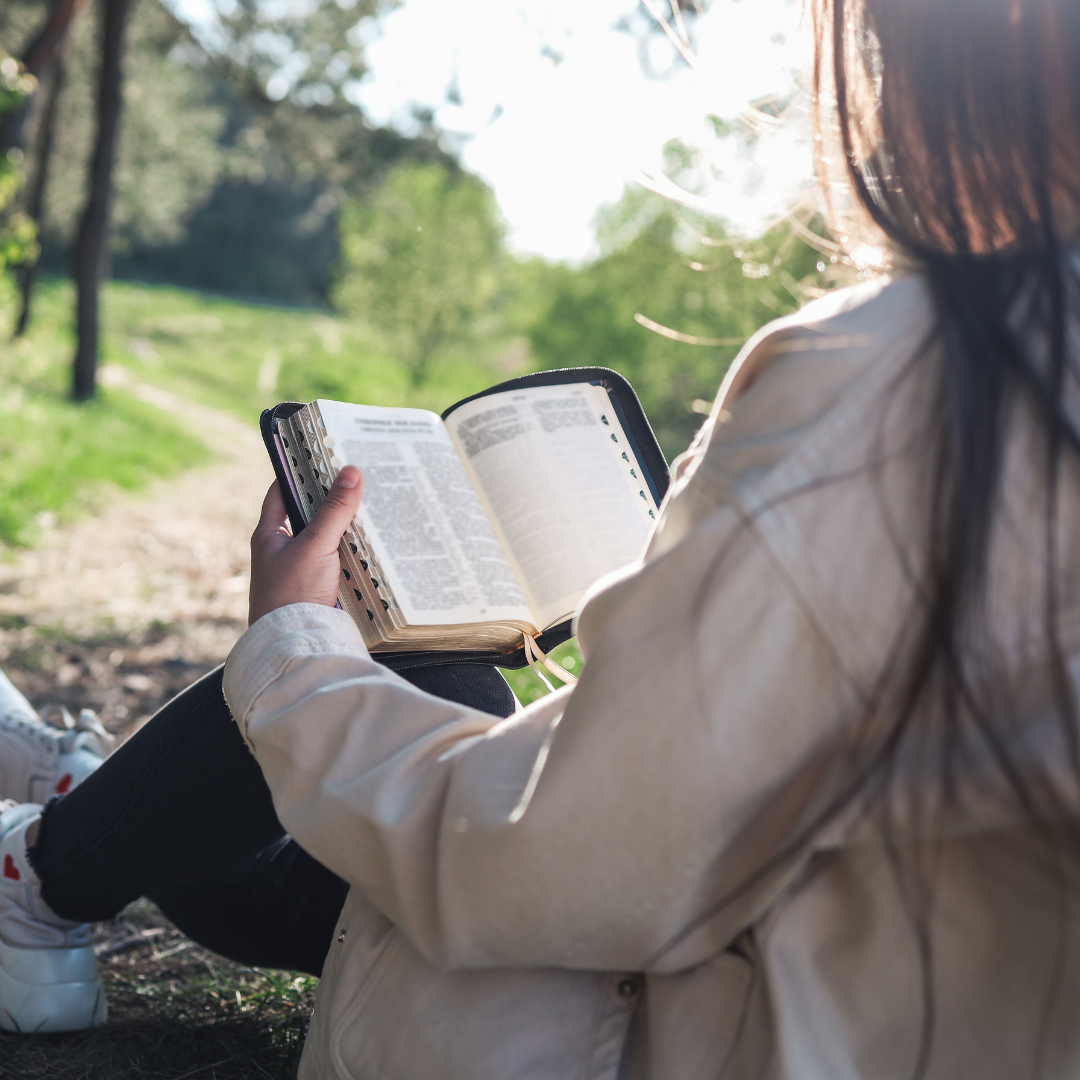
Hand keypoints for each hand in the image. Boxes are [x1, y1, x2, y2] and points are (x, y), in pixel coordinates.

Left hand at [248, 465, 363, 624]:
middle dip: (331, 500)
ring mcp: (299, 571)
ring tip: (371, 509)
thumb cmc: (291, 595)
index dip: (300, 473)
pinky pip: (336, 563)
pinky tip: (371, 547)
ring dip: (345, 529)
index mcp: (269, 535)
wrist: (294, 645)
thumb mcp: (315, 545)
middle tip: (356, 481)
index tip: (323, 457)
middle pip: (308, 515)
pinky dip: (352, 554)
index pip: (282, 492)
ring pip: (325, 540)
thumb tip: (351, 472)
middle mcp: (281, 551)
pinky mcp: (317, 589)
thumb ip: (334, 510)